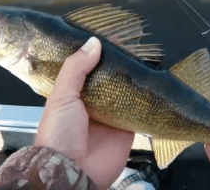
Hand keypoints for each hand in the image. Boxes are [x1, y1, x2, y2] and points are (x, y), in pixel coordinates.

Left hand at [34, 37, 134, 189]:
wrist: (71, 170)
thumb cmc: (58, 136)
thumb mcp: (61, 96)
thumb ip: (75, 68)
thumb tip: (92, 44)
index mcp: (74, 94)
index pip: (89, 68)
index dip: (99, 54)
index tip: (112, 39)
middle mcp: (93, 103)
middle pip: (110, 79)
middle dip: (120, 66)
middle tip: (133, 48)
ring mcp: (111, 115)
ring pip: (126, 92)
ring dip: (133, 80)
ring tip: (144, 62)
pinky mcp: (126, 128)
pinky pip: (138, 110)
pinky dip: (144, 100)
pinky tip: (151, 86)